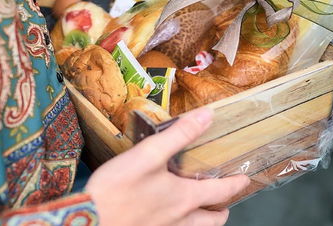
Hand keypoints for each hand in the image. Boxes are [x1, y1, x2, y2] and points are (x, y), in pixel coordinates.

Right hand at [85, 108, 249, 225]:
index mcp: (184, 199)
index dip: (236, 184)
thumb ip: (180, 135)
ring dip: (203, 221)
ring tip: (199, 209)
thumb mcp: (149, 154)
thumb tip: (208, 116)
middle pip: (213, 221)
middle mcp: (179, 220)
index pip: (221, 192)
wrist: (87, 221)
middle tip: (224, 200)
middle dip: (222, 210)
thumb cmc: (117, 188)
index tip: (245, 178)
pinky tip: (165, 216)